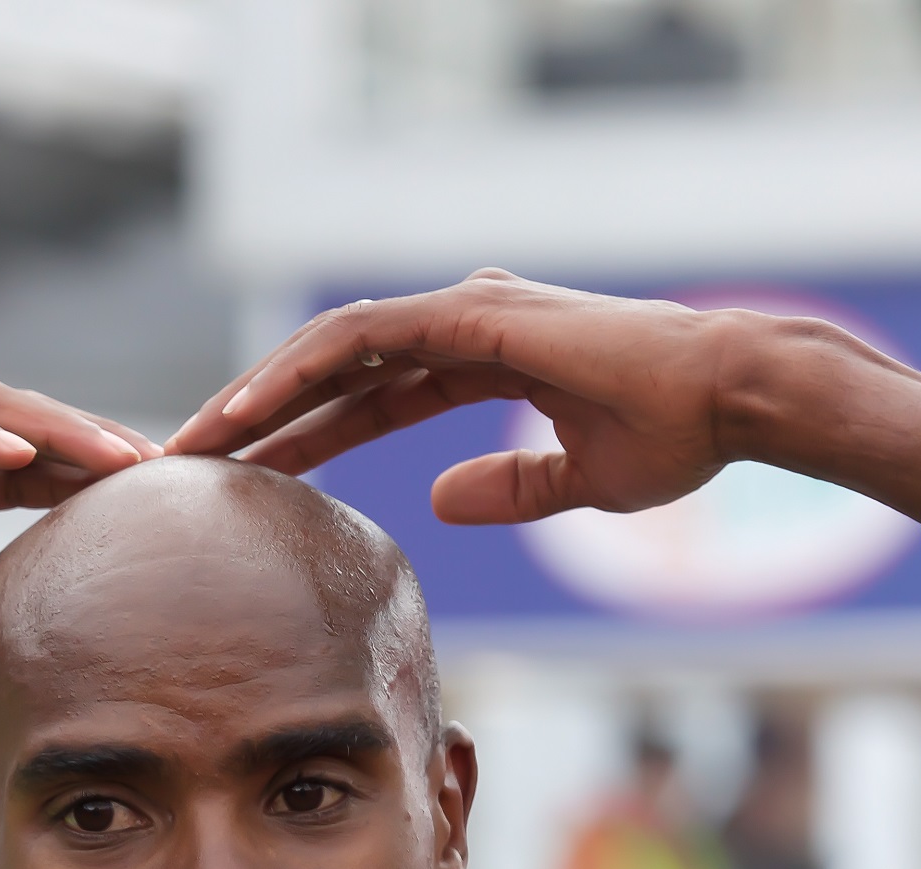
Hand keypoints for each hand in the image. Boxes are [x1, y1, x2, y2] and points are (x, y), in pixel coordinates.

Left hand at [167, 269, 920, 526]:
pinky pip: (359, 343)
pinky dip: (298, 375)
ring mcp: (463, 313)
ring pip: (328, 350)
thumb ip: (508, 489)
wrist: (732, 401)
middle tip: (187, 468)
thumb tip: (440, 503)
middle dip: (258, 421)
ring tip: (194, 445)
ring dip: (257, 396)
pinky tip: (247, 413)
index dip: (302, 442)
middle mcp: (461, 325)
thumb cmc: (676, 437)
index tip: (245, 487)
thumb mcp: (577, 483)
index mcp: (479, 359)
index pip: (364, 402)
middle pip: (331, 373)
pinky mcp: (470, 317)